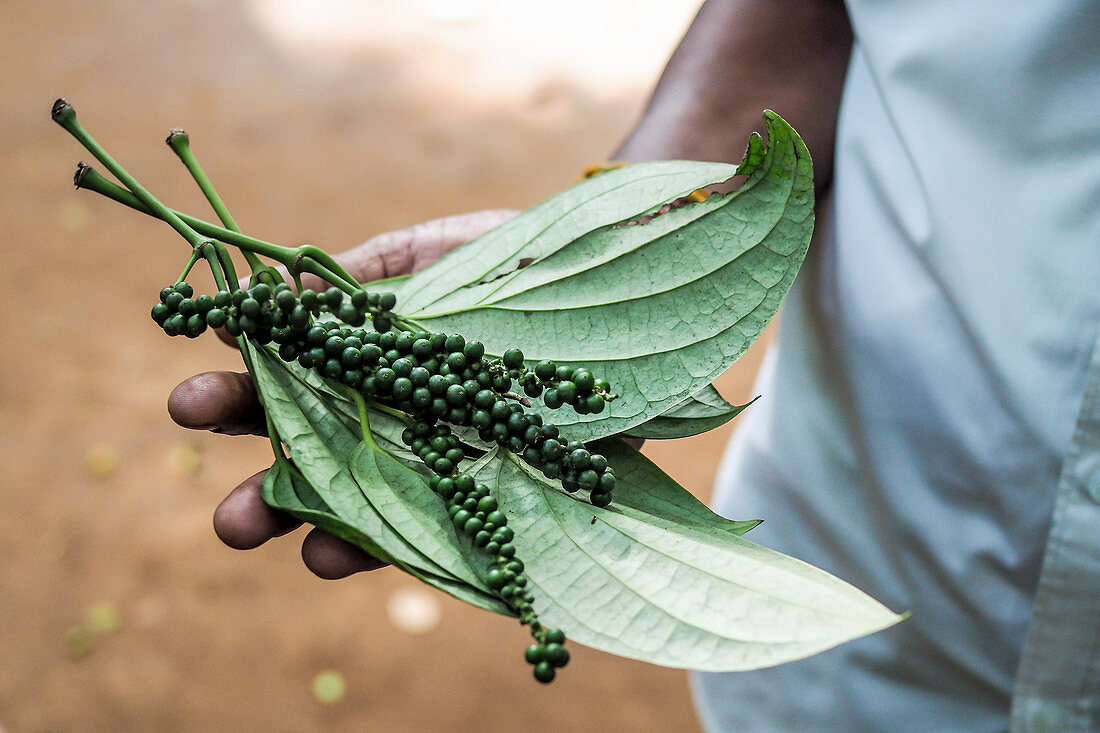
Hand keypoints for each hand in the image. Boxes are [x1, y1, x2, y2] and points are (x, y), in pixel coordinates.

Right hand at [168, 209, 518, 578]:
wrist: (611, 290)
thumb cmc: (515, 263)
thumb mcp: (437, 252)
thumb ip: (365, 272)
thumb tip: (277, 287)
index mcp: (368, 359)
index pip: (290, 377)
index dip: (240, 380)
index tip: (198, 379)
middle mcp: (390, 414)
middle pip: (305, 438)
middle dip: (244, 445)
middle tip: (192, 428)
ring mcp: (433, 458)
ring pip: (349, 495)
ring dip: (287, 514)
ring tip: (238, 523)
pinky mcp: (481, 495)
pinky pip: (421, 532)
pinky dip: (371, 547)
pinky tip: (329, 554)